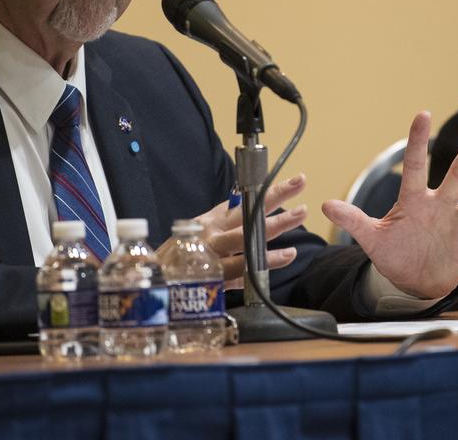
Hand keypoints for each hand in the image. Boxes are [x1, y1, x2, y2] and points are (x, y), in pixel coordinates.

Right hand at [176, 173, 309, 289]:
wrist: (154, 276)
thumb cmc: (182, 251)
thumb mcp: (202, 229)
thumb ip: (228, 220)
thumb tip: (254, 204)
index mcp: (214, 219)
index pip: (249, 201)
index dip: (274, 191)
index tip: (298, 181)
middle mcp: (214, 234)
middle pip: (250, 219)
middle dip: (279, 213)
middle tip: (303, 208)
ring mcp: (214, 255)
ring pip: (248, 245)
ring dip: (273, 239)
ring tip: (296, 237)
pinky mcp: (214, 277)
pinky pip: (243, 271)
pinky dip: (264, 265)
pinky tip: (284, 258)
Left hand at [322, 111, 457, 298]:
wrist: (413, 282)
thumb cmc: (395, 253)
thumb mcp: (372, 238)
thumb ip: (353, 220)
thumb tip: (324, 205)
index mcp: (414, 200)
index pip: (416, 165)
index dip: (417, 141)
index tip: (423, 114)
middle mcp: (440, 206)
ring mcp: (456, 225)